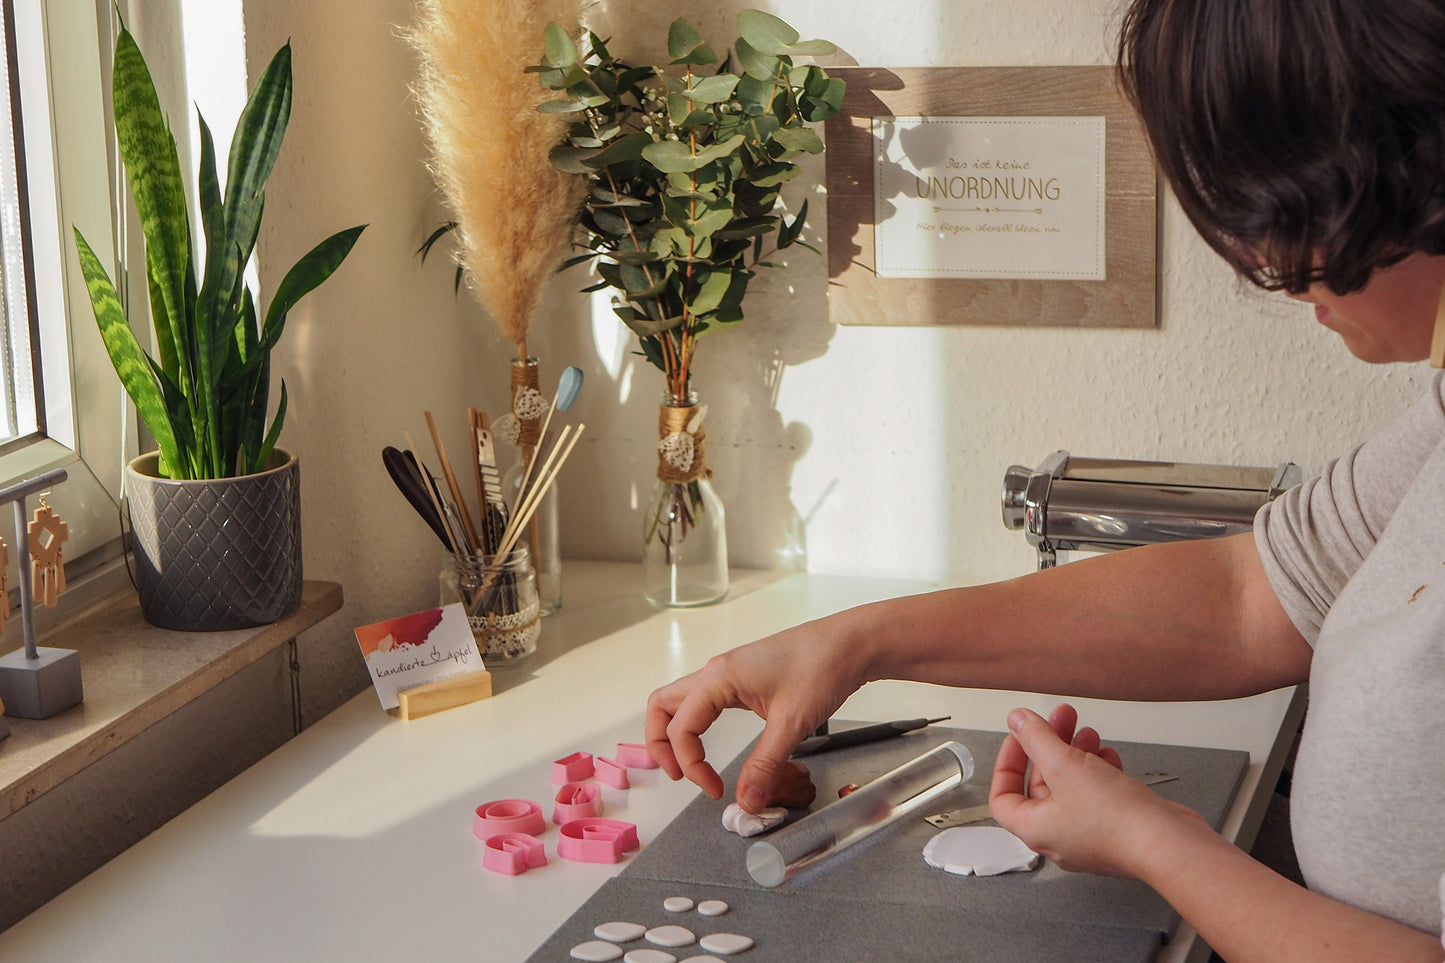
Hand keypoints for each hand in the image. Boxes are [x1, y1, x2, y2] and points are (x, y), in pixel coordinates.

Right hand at [645, 619, 866, 811]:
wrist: (851, 643)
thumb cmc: (823, 666)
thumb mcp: (792, 723)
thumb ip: (765, 765)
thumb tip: (747, 800)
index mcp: (719, 677)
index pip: (681, 728)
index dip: (691, 765)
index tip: (714, 789)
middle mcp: (716, 672)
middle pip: (663, 706)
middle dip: (662, 745)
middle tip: (680, 776)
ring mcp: (728, 673)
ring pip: (680, 701)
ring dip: (676, 732)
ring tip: (688, 763)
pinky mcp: (743, 678)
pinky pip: (704, 700)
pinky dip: (696, 723)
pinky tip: (711, 741)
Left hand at [988, 704, 1199, 876]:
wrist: (1168, 844)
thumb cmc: (1116, 820)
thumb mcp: (1064, 765)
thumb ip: (1036, 739)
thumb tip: (1017, 721)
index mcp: (1036, 829)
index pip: (1003, 798)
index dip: (1007, 764)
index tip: (1019, 738)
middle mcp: (1060, 836)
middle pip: (1041, 785)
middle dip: (1050, 747)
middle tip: (1061, 719)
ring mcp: (1090, 835)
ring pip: (1073, 787)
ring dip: (1077, 755)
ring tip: (1087, 733)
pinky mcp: (1117, 829)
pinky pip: (1099, 795)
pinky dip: (1100, 771)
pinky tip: (1108, 756)